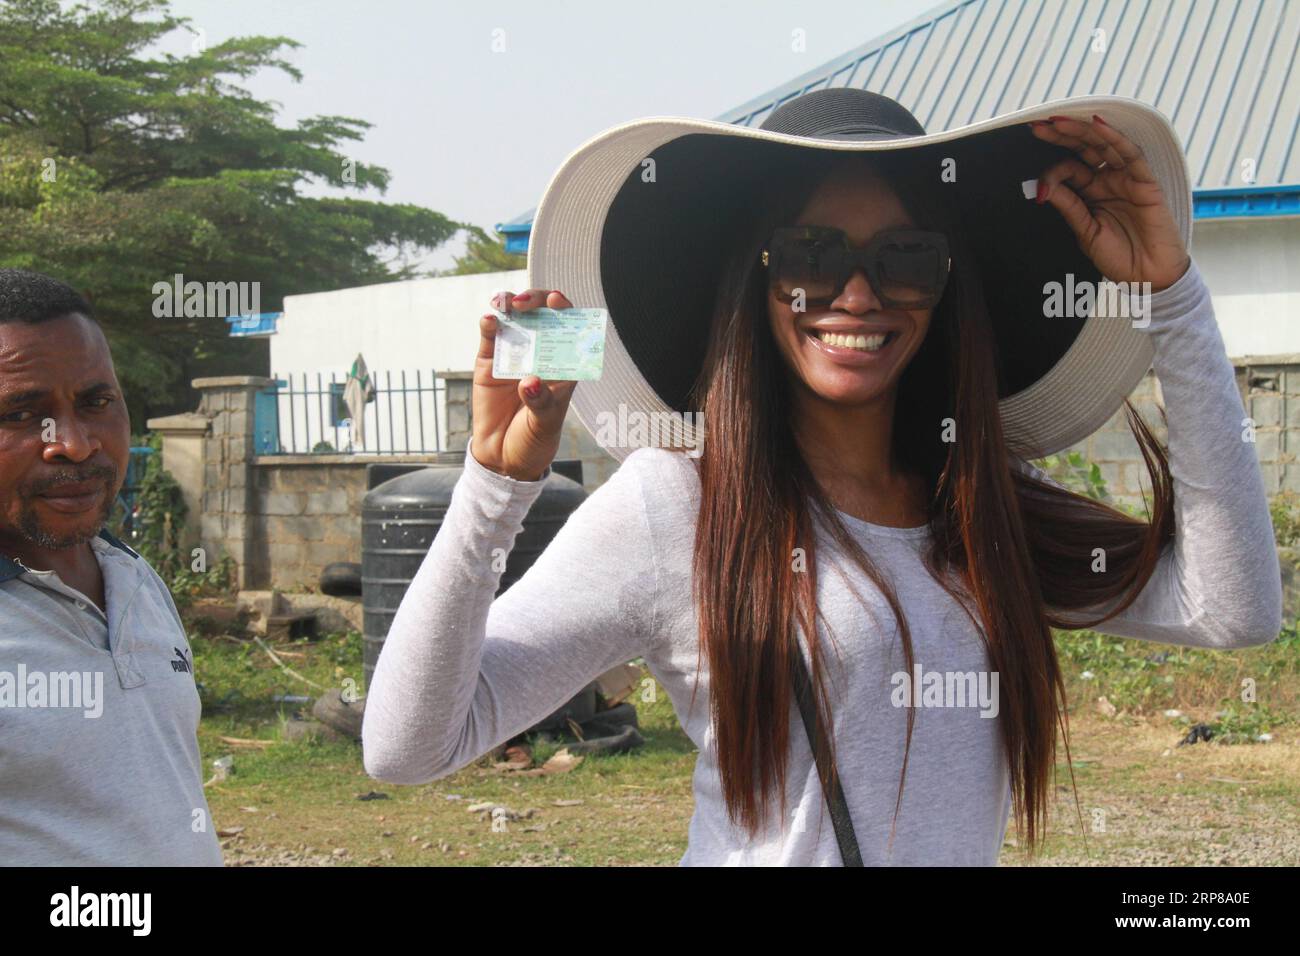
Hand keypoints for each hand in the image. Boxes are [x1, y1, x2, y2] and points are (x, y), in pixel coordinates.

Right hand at [471, 289, 577, 481]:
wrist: (502, 457)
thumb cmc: (534, 439)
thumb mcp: (545, 424)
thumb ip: (541, 403)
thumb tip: (529, 381)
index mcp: (564, 365)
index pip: (569, 327)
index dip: (565, 309)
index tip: (557, 302)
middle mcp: (540, 353)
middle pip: (541, 314)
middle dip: (536, 300)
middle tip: (526, 303)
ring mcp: (515, 354)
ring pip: (514, 318)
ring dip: (510, 303)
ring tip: (506, 303)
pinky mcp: (489, 362)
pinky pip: (490, 337)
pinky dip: (489, 324)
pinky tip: (490, 320)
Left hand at [1029, 114, 1190, 291]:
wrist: (1147, 278)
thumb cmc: (1118, 257)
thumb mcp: (1085, 230)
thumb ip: (1068, 206)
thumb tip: (1042, 187)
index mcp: (1091, 192)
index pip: (1069, 169)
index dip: (1051, 169)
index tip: (1035, 181)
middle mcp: (1108, 180)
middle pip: (1083, 149)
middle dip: (1060, 136)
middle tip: (1038, 126)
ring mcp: (1127, 178)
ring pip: (1103, 145)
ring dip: (1081, 131)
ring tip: (1058, 122)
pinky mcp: (1146, 181)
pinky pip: (1130, 154)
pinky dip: (1114, 138)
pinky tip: (1097, 124)